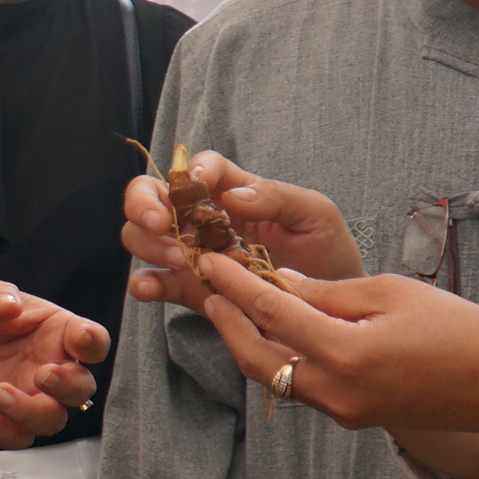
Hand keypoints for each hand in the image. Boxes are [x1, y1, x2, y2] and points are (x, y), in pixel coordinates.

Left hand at [0, 278, 109, 446]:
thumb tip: (8, 304)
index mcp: (58, 332)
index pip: (93, 341)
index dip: (93, 342)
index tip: (79, 337)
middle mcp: (53, 367)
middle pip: (81, 388)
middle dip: (68, 386)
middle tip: (42, 374)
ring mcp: (32, 396)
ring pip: (53, 420)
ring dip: (32, 413)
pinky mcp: (6, 418)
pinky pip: (19, 437)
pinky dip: (8, 431)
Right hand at [122, 152, 365, 312]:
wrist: (334, 311)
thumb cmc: (329, 254)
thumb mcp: (316, 216)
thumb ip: (277, 197)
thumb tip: (231, 196)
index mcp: (237, 191)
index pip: (200, 167)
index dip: (191, 171)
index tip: (197, 185)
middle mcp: (207, 219)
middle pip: (154, 196)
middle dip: (144, 204)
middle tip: (163, 224)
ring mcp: (195, 254)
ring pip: (144, 236)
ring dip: (150, 244)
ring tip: (181, 261)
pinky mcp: (192, 289)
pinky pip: (157, 283)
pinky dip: (144, 283)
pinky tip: (149, 288)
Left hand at [188, 254, 478, 435]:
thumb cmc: (460, 329)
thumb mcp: (391, 294)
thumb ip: (328, 293)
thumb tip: (280, 283)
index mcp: (344, 354)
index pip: (271, 313)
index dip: (236, 284)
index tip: (211, 261)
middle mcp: (335, 391)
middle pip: (256, 357)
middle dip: (227, 321)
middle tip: (209, 287)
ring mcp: (342, 410)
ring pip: (275, 377)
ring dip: (248, 342)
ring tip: (231, 306)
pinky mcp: (353, 417)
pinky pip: (301, 387)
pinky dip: (280, 358)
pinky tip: (275, 331)